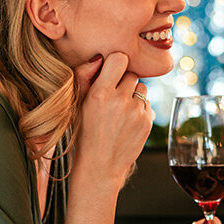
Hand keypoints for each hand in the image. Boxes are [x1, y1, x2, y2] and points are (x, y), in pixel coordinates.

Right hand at [74, 52, 152, 187]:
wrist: (99, 165)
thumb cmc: (83, 131)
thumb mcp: (76, 103)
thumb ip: (84, 75)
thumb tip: (100, 58)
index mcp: (100, 94)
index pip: (120, 59)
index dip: (115, 64)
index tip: (110, 72)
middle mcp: (121, 101)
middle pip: (131, 74)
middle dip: (123, 82)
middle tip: (112, 97)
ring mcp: (137, 113)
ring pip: (142, 88)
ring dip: (133, 94)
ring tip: (119, 110)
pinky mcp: (148, 122)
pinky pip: (148, 104)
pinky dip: (139, 109)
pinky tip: (127, 121)